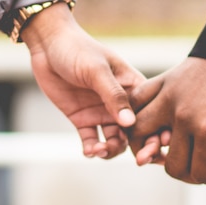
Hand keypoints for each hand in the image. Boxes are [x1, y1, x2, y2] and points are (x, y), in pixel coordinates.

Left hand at [22, 4, 144, 158]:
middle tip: (139, 160)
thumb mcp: (97, 70)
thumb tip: (130, 123)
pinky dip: (92, 149)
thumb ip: (114, 96)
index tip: (157, 147)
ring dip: (111, 150)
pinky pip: (92, 140)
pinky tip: (89, 151)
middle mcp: (120, 104)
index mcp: (133, 87)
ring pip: (115, 141)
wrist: (48, 44)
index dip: (157, 132)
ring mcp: (102, 112)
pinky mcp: (82, 119)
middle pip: (137, 133)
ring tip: (100, 150)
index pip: (151, 114)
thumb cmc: (78, 49)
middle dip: (139, 148)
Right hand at [128, 57, 205, 197]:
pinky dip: (136, 115)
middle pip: (173, 165)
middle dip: (192, 173)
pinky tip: (155, 125)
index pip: (200, 173)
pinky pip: (137, 102)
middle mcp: (184, 115)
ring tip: (171, 151)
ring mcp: (170, 96)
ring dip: (151, 148)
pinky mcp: (164, 80)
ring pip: (139, 134)